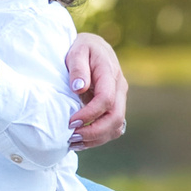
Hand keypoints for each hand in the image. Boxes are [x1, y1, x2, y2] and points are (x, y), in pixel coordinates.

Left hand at [65, 32, 126, 146]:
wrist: (95, 47)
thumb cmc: (82, 48)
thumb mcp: (77, 51)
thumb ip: (77, 68)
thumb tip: (79, 88)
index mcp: (110, 73)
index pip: (106, 100)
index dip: (89, 114)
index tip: (71, 122)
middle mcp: (119, 88)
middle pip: (115, 118)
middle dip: (94, 132)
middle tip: (72, 137)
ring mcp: (120, 99)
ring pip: (116, 127)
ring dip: (96, 139)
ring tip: (73, 143)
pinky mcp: (115, 107)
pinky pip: (113, 127)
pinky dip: (99, 138)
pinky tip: (81, 141)